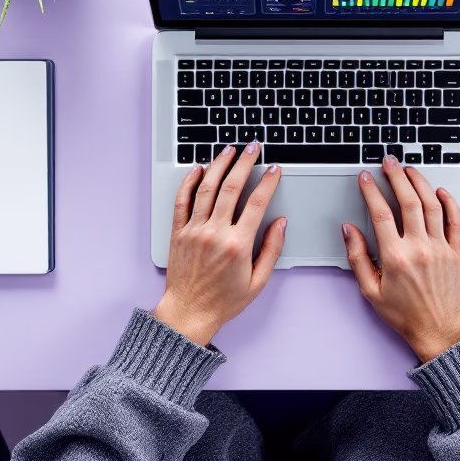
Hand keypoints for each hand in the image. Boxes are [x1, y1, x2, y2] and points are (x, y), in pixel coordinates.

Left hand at [154, 143, 285, 345]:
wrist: (188, 312)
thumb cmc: (223, 301)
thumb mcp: (258, 281)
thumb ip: (272, 249)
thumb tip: (281, 222)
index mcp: (237, 245)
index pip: (257, 203)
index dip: (268, 181)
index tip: (275, 169)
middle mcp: (214, 233)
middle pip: (231, 187)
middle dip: (245, 163)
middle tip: (253, 148)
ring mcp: (194, 231)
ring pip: (206, 188)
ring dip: (219, 165)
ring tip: (229, 150)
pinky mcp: (178, 232)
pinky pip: (182, 201)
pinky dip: (189, 182)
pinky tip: (198, 169)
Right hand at [343, 155, 459, 362]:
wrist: (439, 330)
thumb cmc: (404, 314)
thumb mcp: (370, 291)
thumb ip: (357, 257)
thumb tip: (349, 230)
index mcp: (395, 257)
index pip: (381, 214)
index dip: (370, 191)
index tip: (364, 177)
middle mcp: (419, 248)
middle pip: (408, 201)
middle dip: (396, 176)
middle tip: (389, 162)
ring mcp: (440, 248)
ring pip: (432, 205)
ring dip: (420, 182)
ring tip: (409, 169)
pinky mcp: (456, 252)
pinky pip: (455, 220)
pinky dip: (449, 202)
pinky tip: (440, 191)